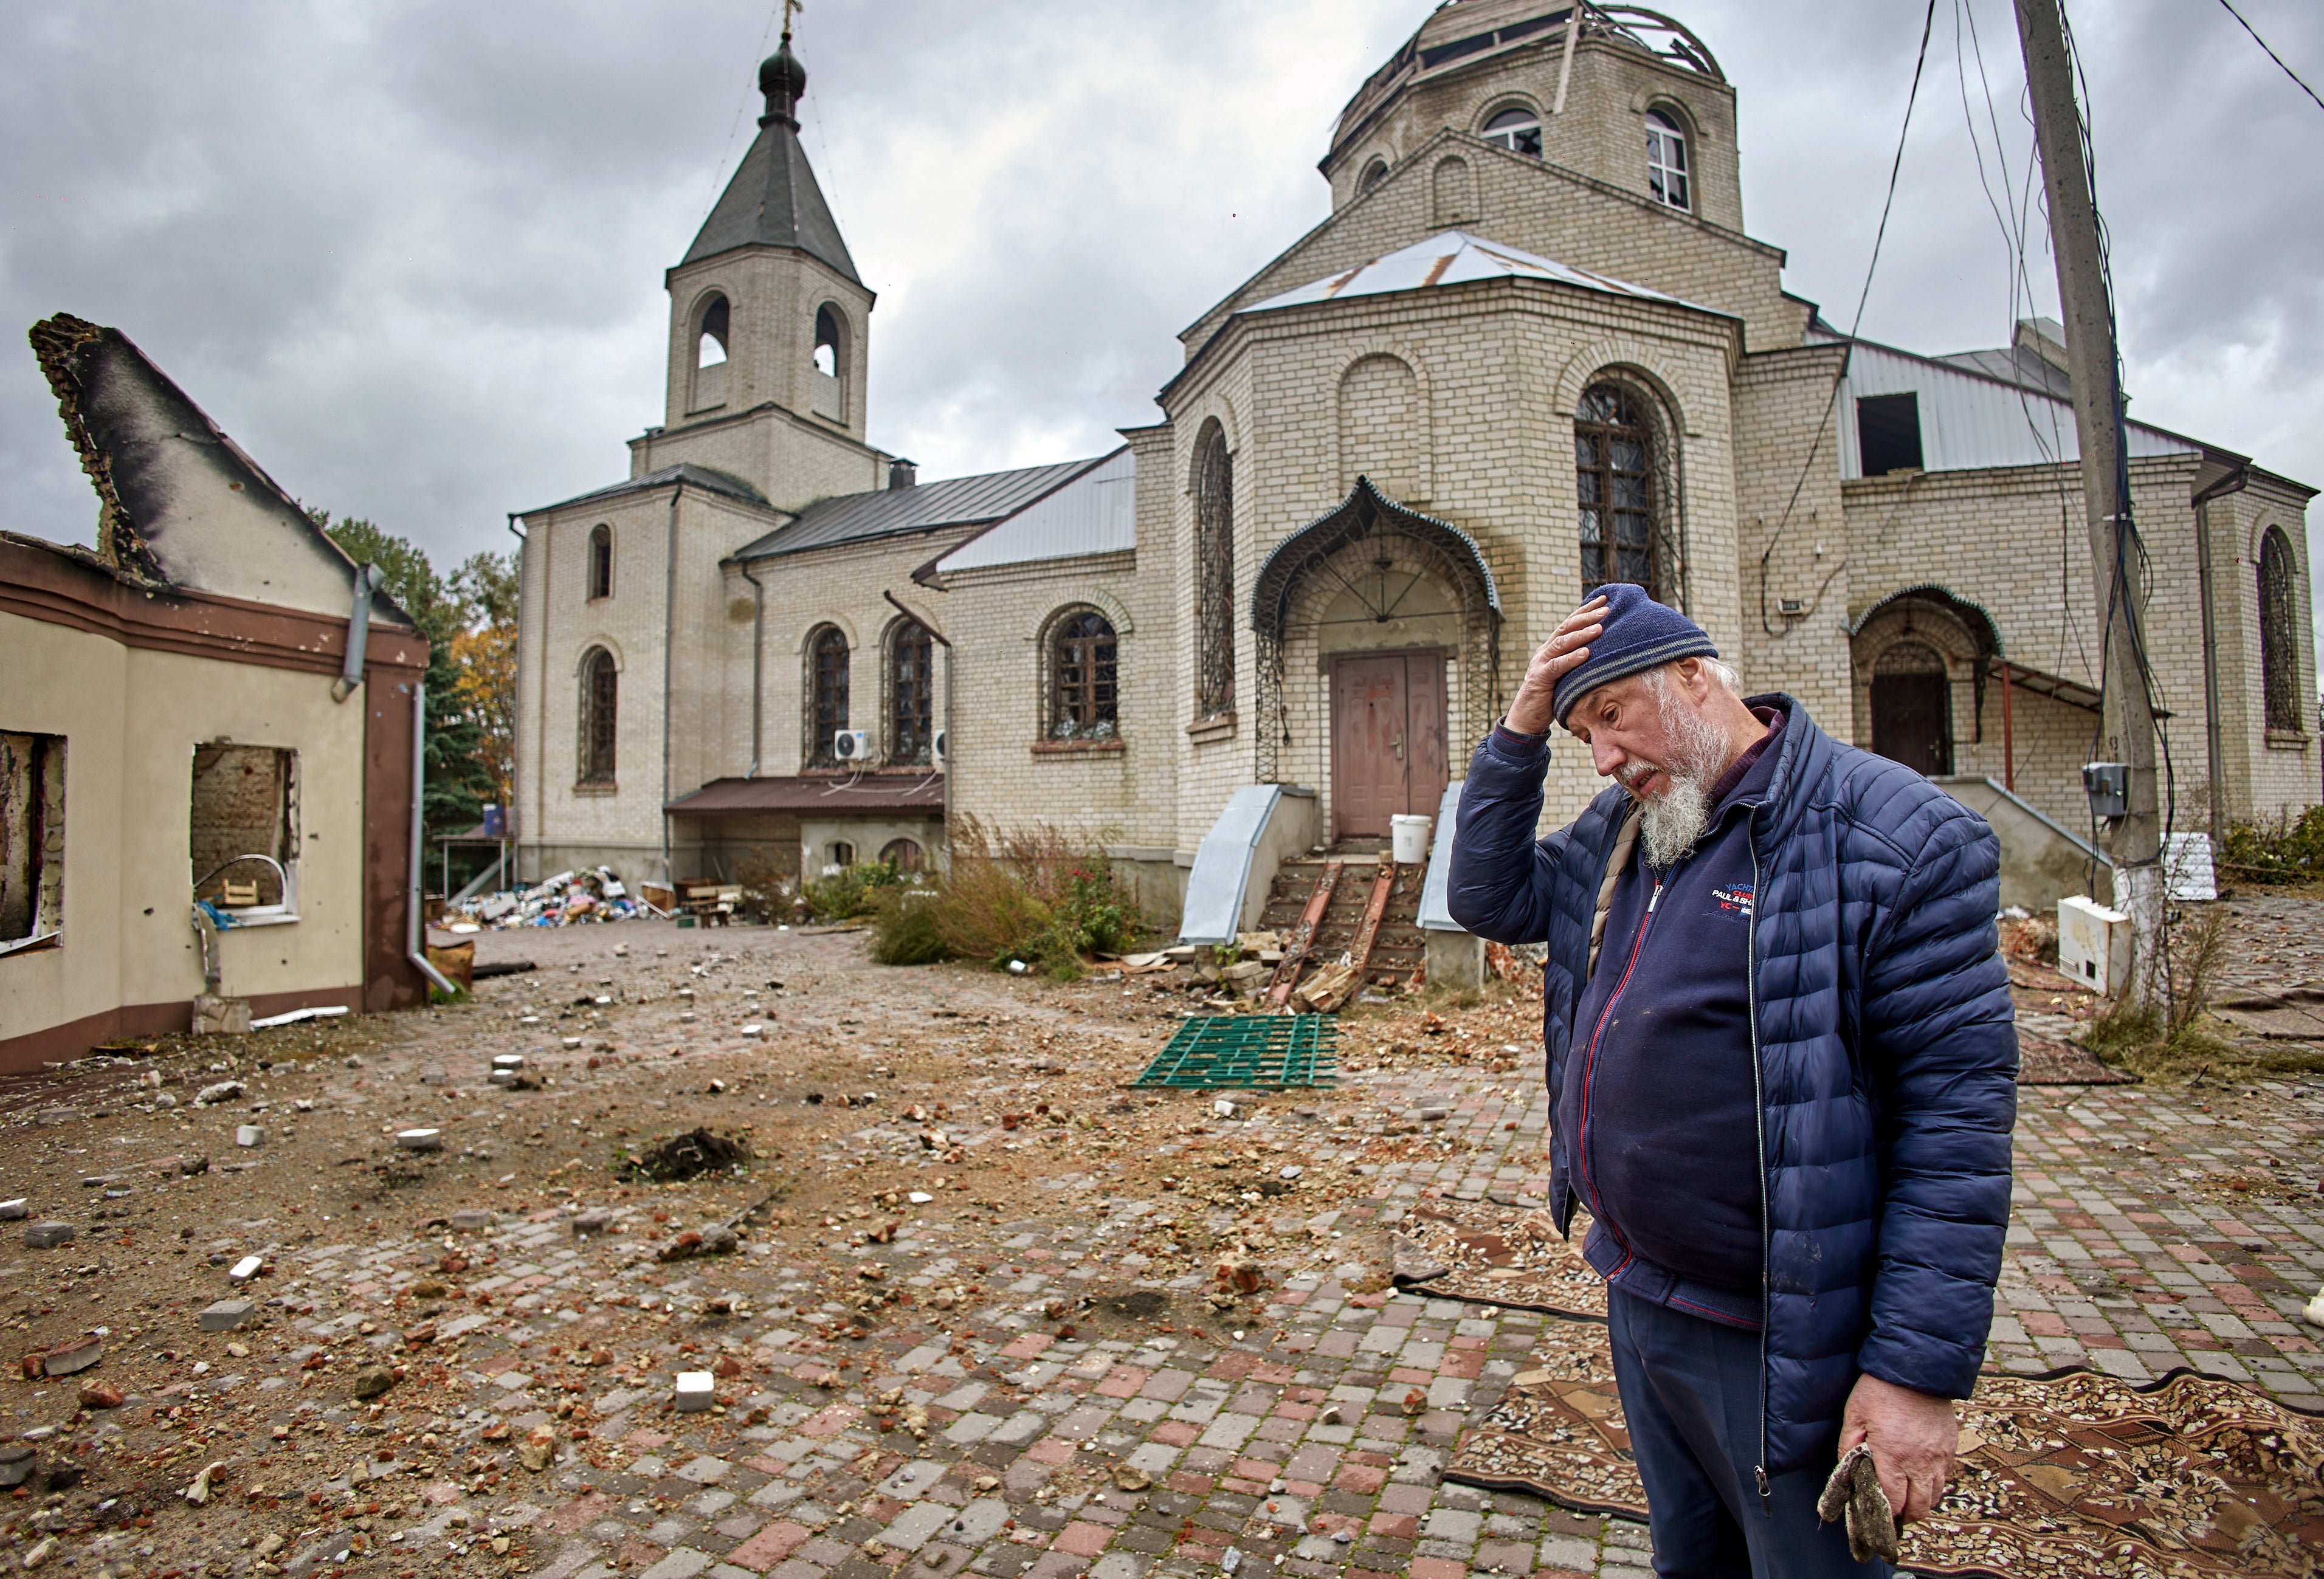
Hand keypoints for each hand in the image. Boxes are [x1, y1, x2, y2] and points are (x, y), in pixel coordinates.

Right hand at [1503, 597, 1607, 734]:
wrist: (1527, 717)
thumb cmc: (1551, 696)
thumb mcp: (1567, 675)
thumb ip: (1577, 662)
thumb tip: (1604, 652)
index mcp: (1552, 648)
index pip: (1570, 623)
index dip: (1586, 610)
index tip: (1604, 600)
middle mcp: (1545, 651)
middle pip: (1566, 627)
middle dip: (1587, 617)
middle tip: (1606, 609)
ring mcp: (1540, 663)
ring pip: (1562, 643)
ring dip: (1582, 634)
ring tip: (1600, 627)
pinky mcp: (1539, 679)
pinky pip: (1556, 666)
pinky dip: (1571, 659)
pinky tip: (1586, 653)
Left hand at [1838, 1372, 1957, 1522]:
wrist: (1915, 1368)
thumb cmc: (1879, 1390)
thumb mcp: (1854, 1415)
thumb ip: (1849, 1446)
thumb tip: (1847, 1469)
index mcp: (1893, 1456)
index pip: (1893, 1500)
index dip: (1885, 1512)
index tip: (1877, 1515)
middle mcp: (1920, 1462)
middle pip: (1919, 1507)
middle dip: (1905, 1515)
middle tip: (1893, 1514)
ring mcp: (1939, 1456)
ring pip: (1935, 1495)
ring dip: (1921, 1503)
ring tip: (1908, 1501)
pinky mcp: (1950, 1447)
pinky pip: (1945, 1477)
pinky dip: (1934, 1485)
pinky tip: (1921, 1479)